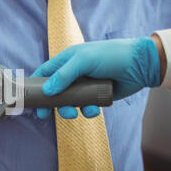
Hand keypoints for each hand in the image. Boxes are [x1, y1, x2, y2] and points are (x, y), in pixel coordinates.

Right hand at [31, 36, 161, 118]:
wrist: (141, 65)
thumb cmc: (111, 56)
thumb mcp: (84, 61)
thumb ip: (64, 75)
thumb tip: (47, 91)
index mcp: (67, 61)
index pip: (45, 72)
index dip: (35, 85)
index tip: (29, 99)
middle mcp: (74, 74)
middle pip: (54, 91)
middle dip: (50, 103)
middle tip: (44, 115)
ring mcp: (85, 86)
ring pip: (69, 102)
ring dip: (68, 110)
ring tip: (74, 113)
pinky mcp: (96, 96)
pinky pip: (85, 107)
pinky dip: (87, 111)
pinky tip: (94, 109)